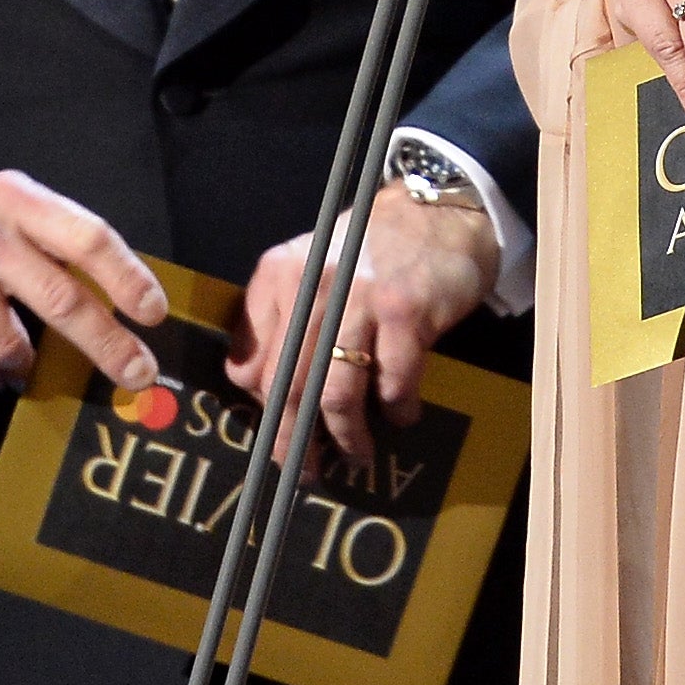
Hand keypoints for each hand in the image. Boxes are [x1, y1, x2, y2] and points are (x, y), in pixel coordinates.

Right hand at [0, 166, 169, 397]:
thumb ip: (48, 236)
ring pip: (11, 344)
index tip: (154, 313)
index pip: (86, 237)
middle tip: (137, 374)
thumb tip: (115, 294)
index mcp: (15, 198)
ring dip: (30, 368)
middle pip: (61, 298)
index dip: (127, 278)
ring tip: (30, 371)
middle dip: (107, 344)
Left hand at [228, 192, 501, 472]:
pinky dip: (397, 409)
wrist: (439, 213)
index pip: (253, 361)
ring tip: (357, 454)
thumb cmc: (370, 250)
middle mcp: (314, 285)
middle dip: (294, 440)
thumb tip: (245, 380)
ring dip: (347, 435)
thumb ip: (274, 317)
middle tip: (306, 471)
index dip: (265, 408)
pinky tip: (403, 415)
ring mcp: (360, 299)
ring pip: (337, 393)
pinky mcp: (406, 312)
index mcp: (281, 275)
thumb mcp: (309, 270)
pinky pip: (393, 383)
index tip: (280, 432)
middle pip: (288, 385)